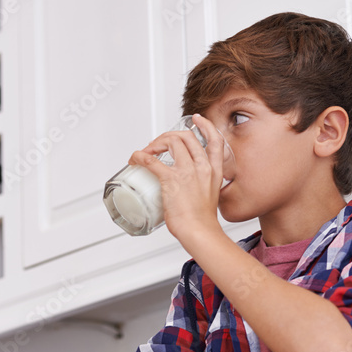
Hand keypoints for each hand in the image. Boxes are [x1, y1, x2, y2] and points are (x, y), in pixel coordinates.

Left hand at [128, 114, 226, 241]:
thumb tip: (188, 189)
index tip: (197, 120)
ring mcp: (187, 172)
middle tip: (159, 145)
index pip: (215, 140)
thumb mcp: (210, 197)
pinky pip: (151, 160)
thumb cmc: (202, 221)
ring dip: (155, 143)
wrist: (200, 232)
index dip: (206, 126)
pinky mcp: (171, 180)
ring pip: (170, 142)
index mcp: (214, 171)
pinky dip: (140, 156)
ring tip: (147, 151)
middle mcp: (202, 167)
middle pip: (186, 137)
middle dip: (169, 136)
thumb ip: (202, 188)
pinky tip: (136, 158)